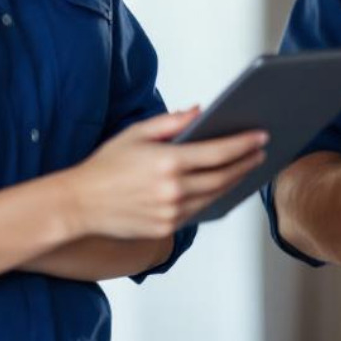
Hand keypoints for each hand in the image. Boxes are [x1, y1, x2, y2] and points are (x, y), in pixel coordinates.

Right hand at [62, 109, 268, 239]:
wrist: (79, 205)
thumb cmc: (105, 166)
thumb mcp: (135, 133)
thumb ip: (170, 122)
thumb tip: (199, 111)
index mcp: (167, 161)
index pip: (218, 152)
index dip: (243, 144)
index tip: (261, 136)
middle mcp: (173, 189)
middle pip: (223, 176)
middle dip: (246, 162)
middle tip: (261, 151)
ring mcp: (171, 212)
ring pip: (215, 196)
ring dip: (234, 180)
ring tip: (247, 167)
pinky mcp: (166, 229)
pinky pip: (199, 211)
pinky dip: (214, 197)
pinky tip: (222, 186)